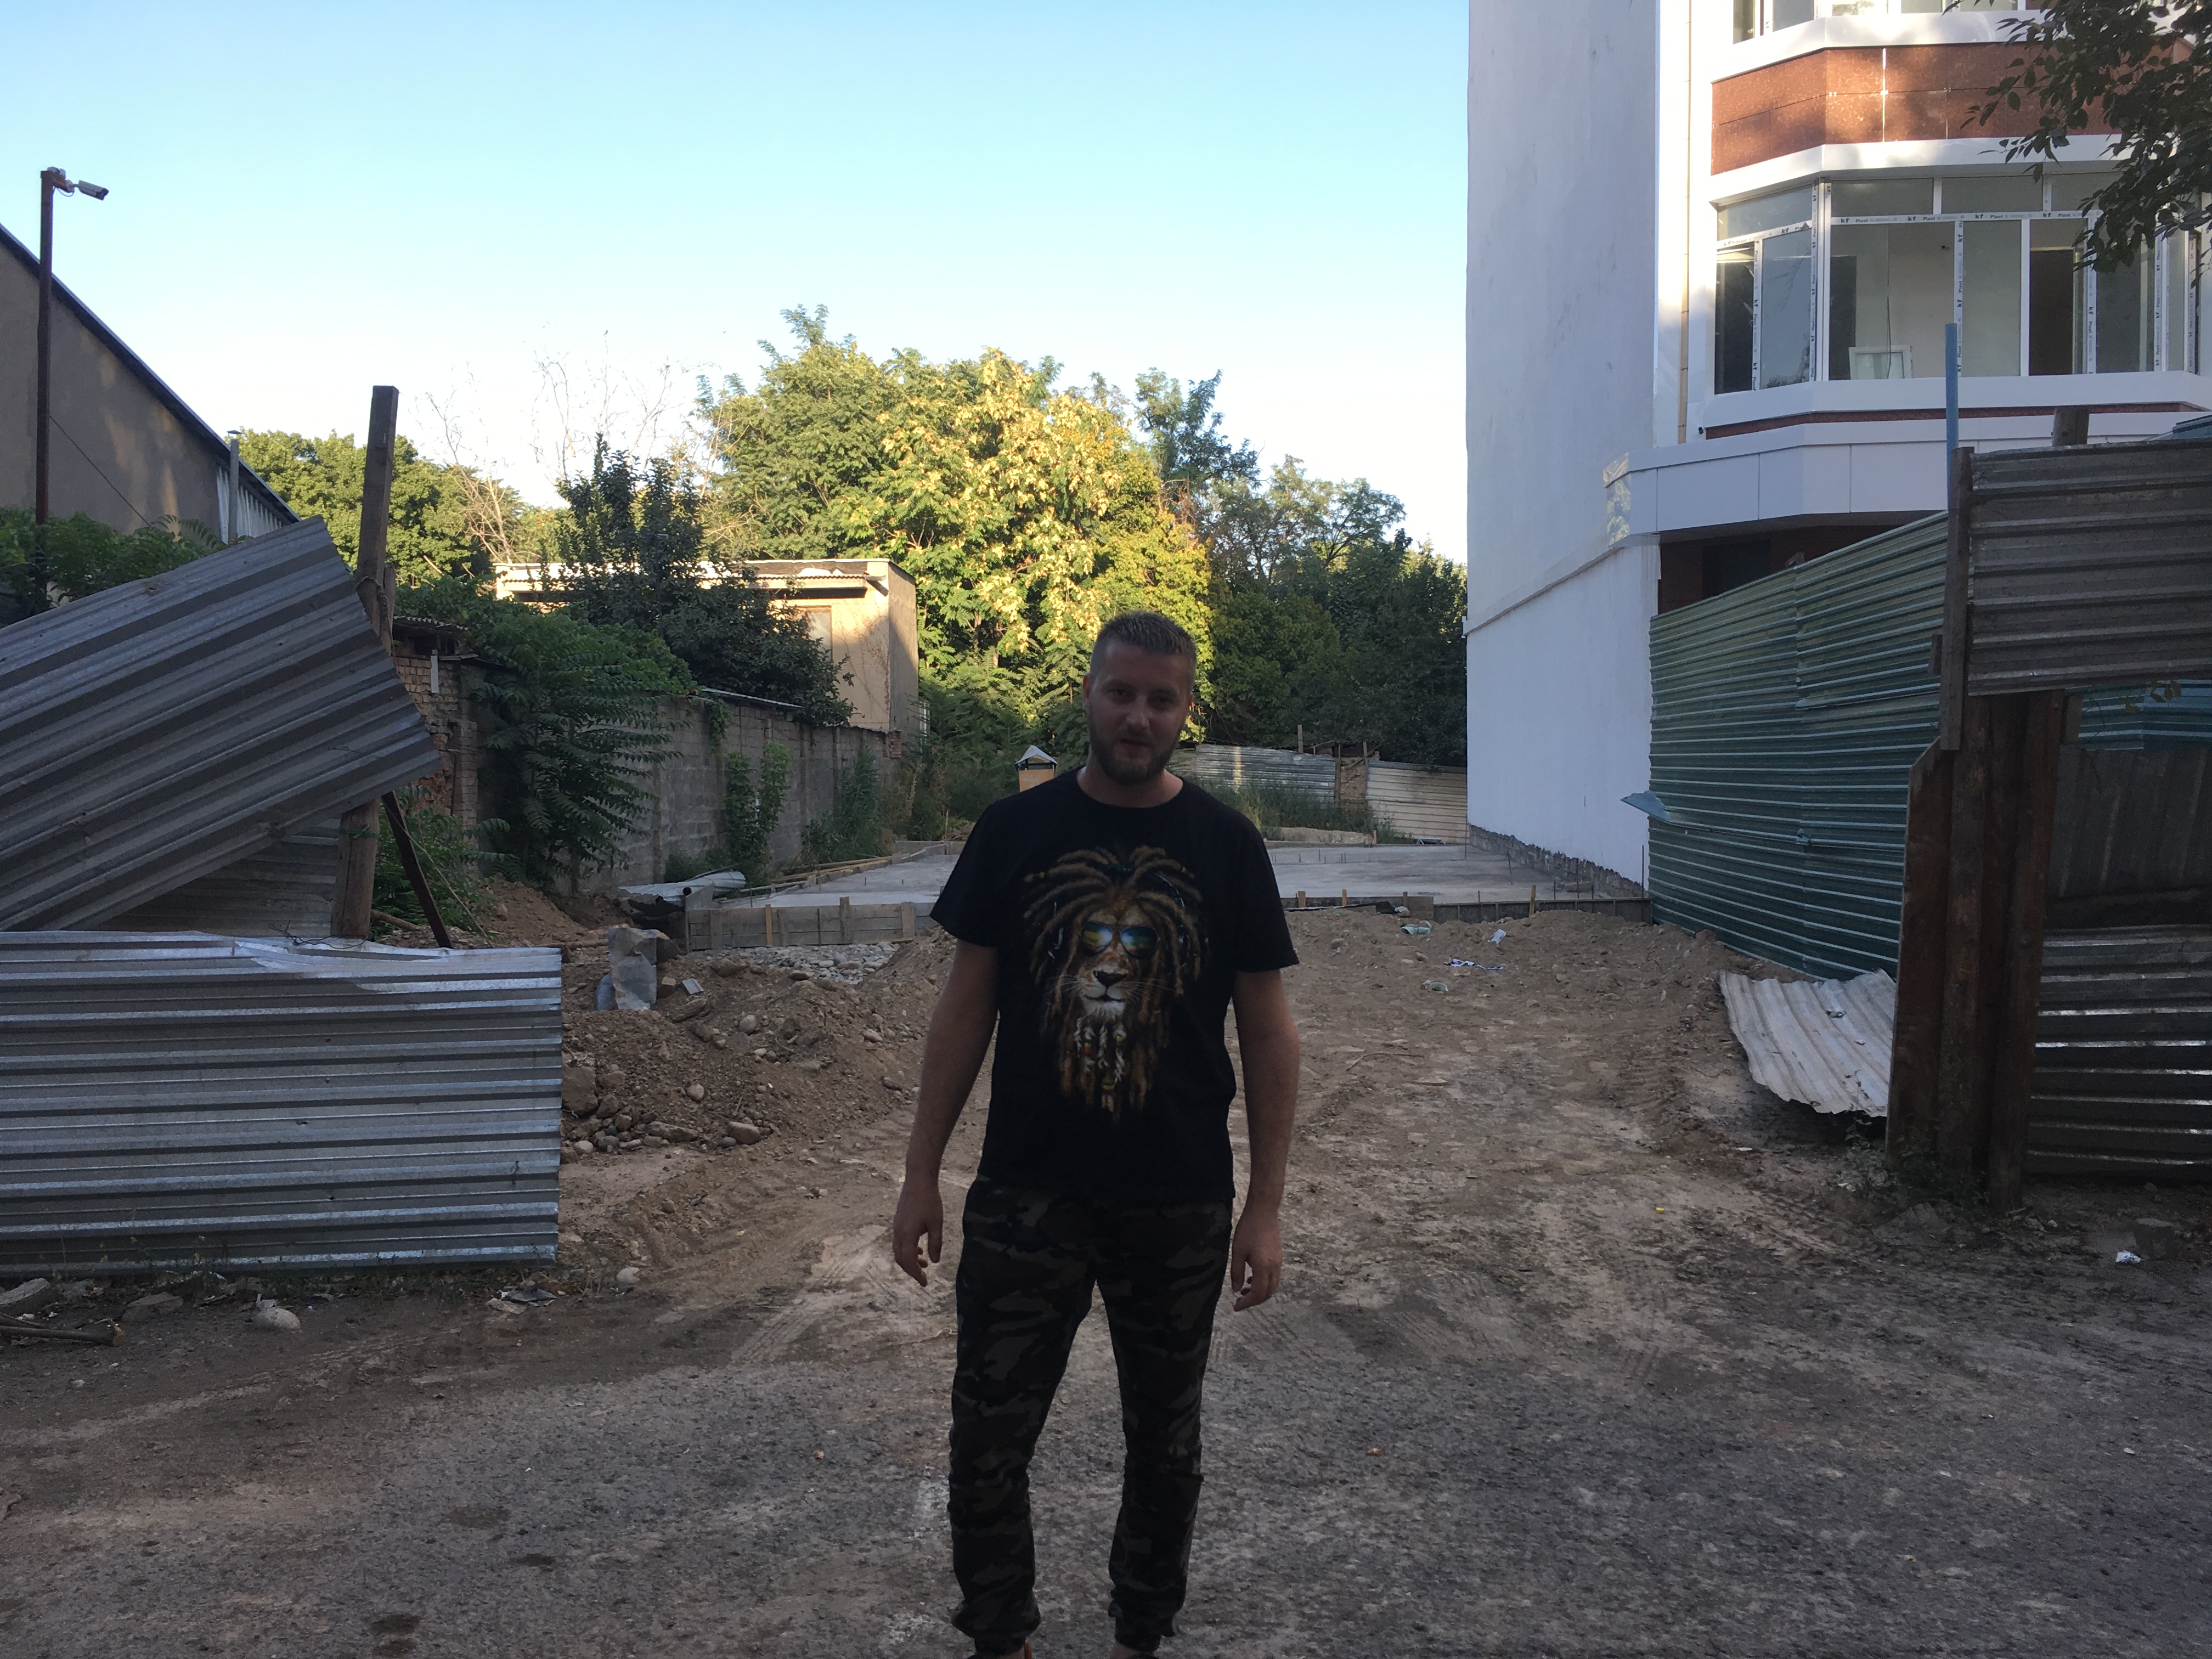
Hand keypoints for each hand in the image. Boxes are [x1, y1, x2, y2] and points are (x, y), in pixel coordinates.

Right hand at [892, 1173, 944, 1287]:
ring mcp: (896, 1227)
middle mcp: (898, 1233)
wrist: (918, 1180)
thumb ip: (935, 1244)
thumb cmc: (929, 1201)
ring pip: (899, 1251)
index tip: (925, 1283)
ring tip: (924, 1264)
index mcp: (907, 1235)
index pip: (909, 1262)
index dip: (916, 1275)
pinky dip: (908, 1249)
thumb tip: (934, 1262)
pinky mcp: (898, 1221)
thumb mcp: (936, 1224)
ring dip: (910, 1260)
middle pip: (900, 1259)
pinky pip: (900, 1241)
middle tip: (923, 1278)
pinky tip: (920, 1248)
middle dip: (911, 1271)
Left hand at [1228, 1207, 1281, 1310]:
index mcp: (1264, 1267)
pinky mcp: (1278, 1256)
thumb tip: (1236, 1289)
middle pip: (1268, 1292)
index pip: (1259, 1294)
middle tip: (1240, 1301)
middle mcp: (1274, 1267)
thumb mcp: (1237, 1252)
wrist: (1263, 1212)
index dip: (1248, 1303)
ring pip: (1272, 1285)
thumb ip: (1236, 1272)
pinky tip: (1252, 1278)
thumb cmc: (1248, 1230)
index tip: (1236, 1306)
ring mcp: (1278, 1262)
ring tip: (1244, 1290)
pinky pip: (1273, 1276)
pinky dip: (1264, 1282)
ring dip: (1260, 1291)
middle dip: (1254, 1300)